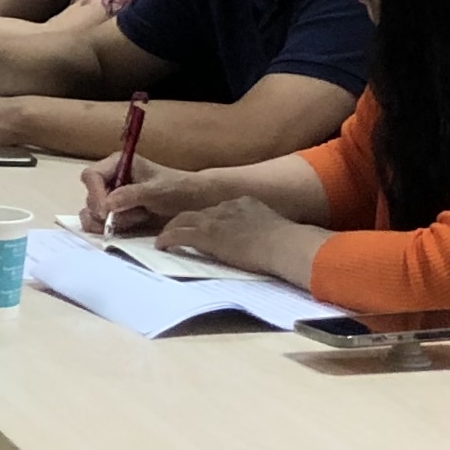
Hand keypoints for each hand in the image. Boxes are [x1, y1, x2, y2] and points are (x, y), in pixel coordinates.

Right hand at [84, 163, 235, 237]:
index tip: (105, 211)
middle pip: (90, 197)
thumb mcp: (156, 190)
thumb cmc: (178, 189)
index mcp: (118, 165)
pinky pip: (99, 225)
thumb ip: (131, 195)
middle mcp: (111, 180)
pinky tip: (128, 228)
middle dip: (105, 211)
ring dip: (109, 222)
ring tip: (137, 219)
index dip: (94, 193)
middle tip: (128, 217)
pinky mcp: (116, 216)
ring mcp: (112, 199)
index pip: (91, 176)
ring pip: (91, 213)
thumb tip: (106, 205)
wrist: (196, 204)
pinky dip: (108, 230)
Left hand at [155, 196, 327, 286]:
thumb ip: (262, 230)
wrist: (284, 244)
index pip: (219, 208)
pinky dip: (167, 239)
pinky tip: (161, 246)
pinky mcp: (206, 234)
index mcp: (246, 203)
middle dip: (185, 220)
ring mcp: (215, 219)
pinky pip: (179, 234)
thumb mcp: (273, 229)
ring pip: (183, 220)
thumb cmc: (288, 244)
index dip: (209, 217)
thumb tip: (265, 242)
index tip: (204, 224)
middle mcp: (227, 207)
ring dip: (172, 228)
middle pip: (198, 211)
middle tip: (176, 228)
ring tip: (165, 238)